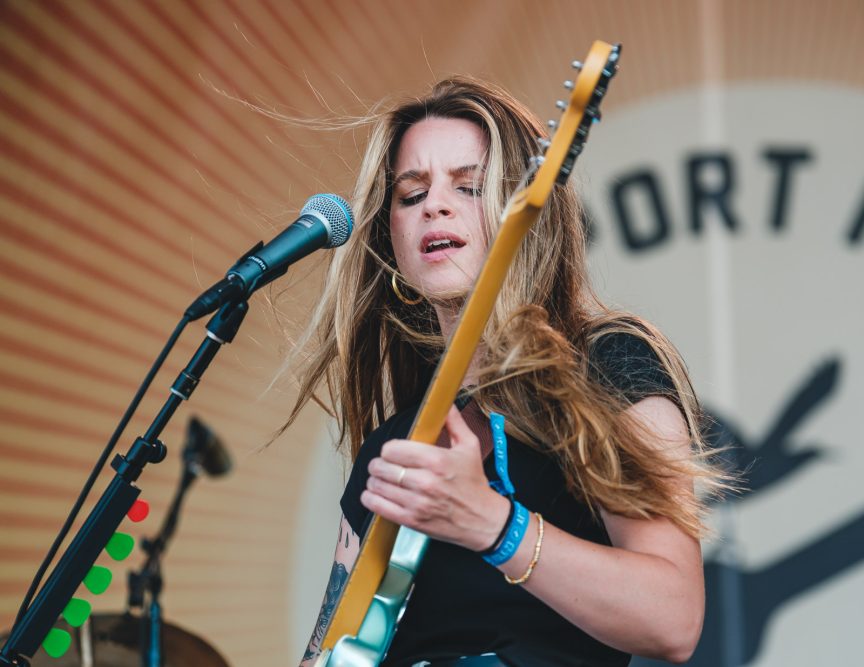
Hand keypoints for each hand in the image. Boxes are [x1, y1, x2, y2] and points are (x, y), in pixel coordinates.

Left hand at [361, 405, 509, 550]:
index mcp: (437, 460)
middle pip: (381, 466)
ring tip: (382, 478)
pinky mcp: (411, 520)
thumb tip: (446, 402)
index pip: (392, 449)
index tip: (393, 451)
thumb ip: (454, 422)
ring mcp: (417, 503)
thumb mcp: (470, 447)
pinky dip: (371, 498)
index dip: (389, 449)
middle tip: (384, 464)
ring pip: (376, 485)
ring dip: (375, 480)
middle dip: (379, 463)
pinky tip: (377, 494)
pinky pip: (377, 506)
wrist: (483, 520)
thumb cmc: (474, 483)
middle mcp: (425, 482)